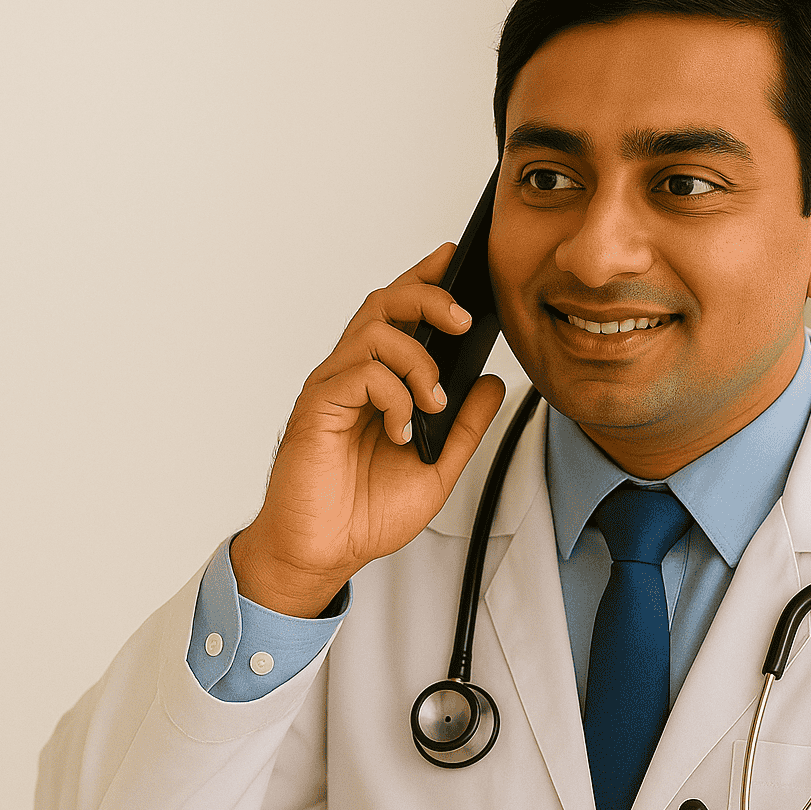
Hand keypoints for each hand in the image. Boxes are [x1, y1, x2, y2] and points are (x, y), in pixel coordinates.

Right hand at [231, 244, 505, 617]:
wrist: (325, 552)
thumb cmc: (365, 512)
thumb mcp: (438, 469)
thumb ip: (464, 425)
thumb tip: (492, 382)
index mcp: (378, 381)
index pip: (401, 313)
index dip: (426, 279)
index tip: (457, 257)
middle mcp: (352, 374)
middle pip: (385, 302)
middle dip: (429, 297)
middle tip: (464, 321)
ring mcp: (333, 388)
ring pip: (375, 331)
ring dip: (418, 359)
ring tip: (433, 401)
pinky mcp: (318, 407)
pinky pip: (361, 373)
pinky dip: (394, 396)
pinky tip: (402, 431)